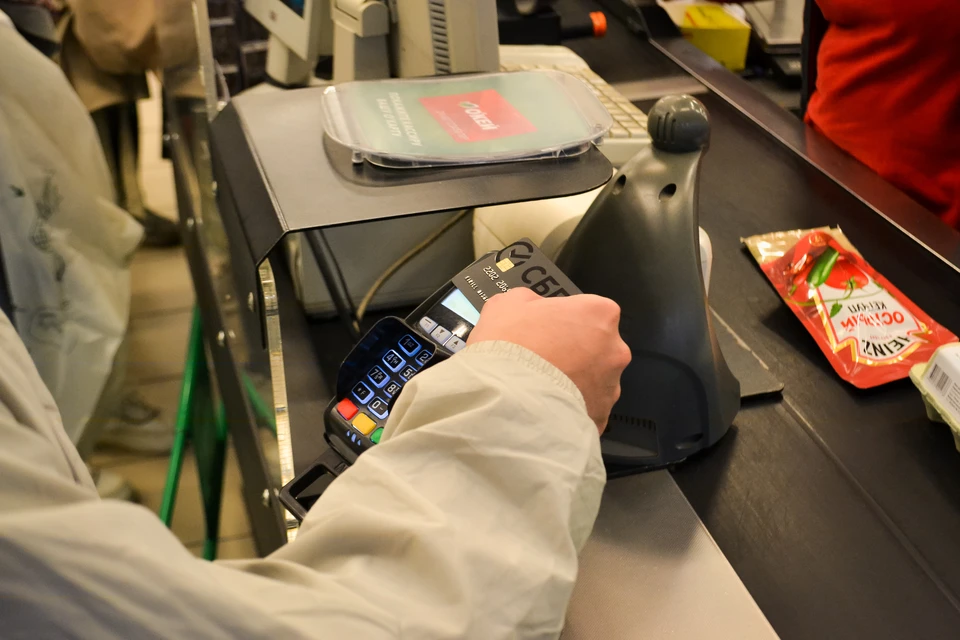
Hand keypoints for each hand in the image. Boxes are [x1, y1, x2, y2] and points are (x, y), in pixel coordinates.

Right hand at [468, 288, 630, 433]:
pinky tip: (547, 403)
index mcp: (599, 313)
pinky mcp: (601, 416)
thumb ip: (530, 300)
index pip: (588, 309)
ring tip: (542, 384)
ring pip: (594, 378)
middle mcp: (614, 349)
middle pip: (596, 345)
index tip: (547, 328)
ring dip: (574, 379)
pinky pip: (587, 406)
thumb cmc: (509, 347)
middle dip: (575, 350)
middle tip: (544, 356)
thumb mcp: (508, 303)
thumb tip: (534, 307)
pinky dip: (571, 405)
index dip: (565, 318)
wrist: (505, 399)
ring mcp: (611, 385)